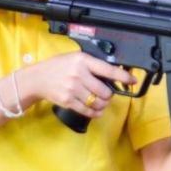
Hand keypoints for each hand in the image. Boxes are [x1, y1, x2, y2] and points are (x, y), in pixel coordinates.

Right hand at [20, 51, 136, 119]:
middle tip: (107, 94)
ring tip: (101, 102)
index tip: (132, 80)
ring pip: (98, 102)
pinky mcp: (68, 101)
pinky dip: (95, 113)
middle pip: (105, 91)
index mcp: (83, 61)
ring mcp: (73, 89)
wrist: (38, 78)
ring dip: (103, 105)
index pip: (108, 70)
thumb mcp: (76, 58)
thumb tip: (113, 73)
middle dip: (109, 95)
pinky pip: (87, 110)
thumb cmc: (59, 66)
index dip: (123, 76)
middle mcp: (79, 74)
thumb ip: (92, 65)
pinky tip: (96, 111)